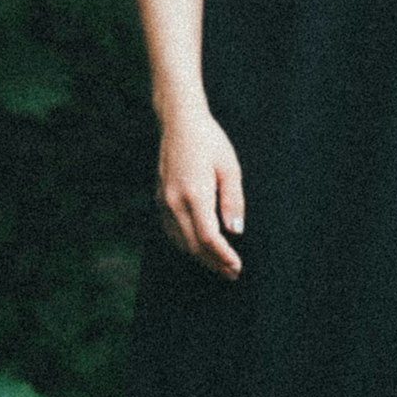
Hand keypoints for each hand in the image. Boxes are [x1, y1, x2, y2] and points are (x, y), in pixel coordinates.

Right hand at [157, 100, 245, 278]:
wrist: (179, 122)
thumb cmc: (209, 141)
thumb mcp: (229, 167)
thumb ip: (233, 201)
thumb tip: (236, 231)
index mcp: (195, 193)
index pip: (209, 237)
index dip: (223, 256)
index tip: (237, 266)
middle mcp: (175, 201)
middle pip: (194, 245)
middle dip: (214, 263)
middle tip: (232, 273)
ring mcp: (164, 201)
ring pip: (180, 241)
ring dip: (200, 257)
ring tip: (219, 265)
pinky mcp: (159, 199)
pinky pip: (170, 231)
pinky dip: (185, 244)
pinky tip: (198, 247)